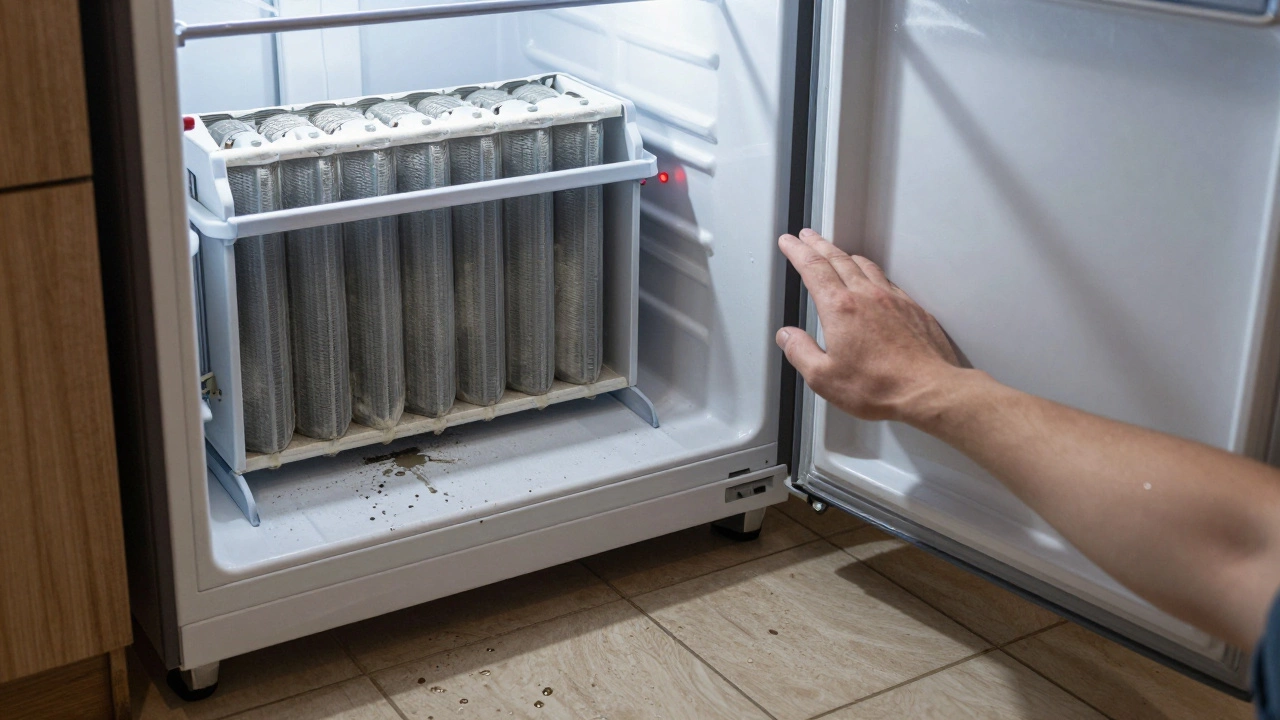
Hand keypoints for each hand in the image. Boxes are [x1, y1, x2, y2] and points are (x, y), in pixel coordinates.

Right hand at [777, 229, 962, 423]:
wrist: (928, 390)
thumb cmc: (881, 386)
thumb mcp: (824, 378)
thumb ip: (800, 352)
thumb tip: (787, 336)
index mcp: (840, 308)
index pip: (813, 268)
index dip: (797, 251)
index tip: (789, 242)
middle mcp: (867, 296)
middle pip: (837, 259)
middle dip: (817, 245)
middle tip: (806, 237)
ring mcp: (892, 299)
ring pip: (864, 265)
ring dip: (844, 254)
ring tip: (835, 251)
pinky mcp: (912, 308)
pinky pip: (886, 279)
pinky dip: (870, 271)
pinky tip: (871, 278)